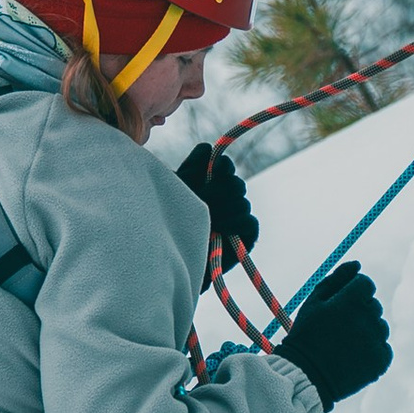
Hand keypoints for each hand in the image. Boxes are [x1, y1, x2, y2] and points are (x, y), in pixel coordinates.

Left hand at [176, 139, 257, 260]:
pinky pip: (250, 223)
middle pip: (234, 182)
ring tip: (208, 222)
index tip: (207, 175)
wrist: (167, 264)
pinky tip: (221, 231)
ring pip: (242, 201)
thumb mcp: (172, 193)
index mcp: (205, 184)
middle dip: (220, 191)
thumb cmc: (163, 227)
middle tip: (203, 203)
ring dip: (226, 210)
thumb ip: (190, 169)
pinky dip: (237, 224)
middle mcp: (222, 199)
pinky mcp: (243, 239)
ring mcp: (233, 218)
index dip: (219, 166)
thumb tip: (207, 148)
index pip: (222, 164)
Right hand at [279, 261, 391, 410]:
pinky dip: (373, 351)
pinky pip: (384, 348)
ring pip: (381, 327)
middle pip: (374, 305)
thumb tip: (358, 263)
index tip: (341, 307)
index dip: (353, 293)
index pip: (366, 284)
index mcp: (350, 301)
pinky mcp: (381, 361)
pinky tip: (354, 357)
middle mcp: (367, 319)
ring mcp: (376, 341)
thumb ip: (336, 279)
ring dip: (368, 331)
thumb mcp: (313, 303)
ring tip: (346, 345)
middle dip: (360, 312)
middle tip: (339, 329)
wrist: (306, 377)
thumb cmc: (306, 336)